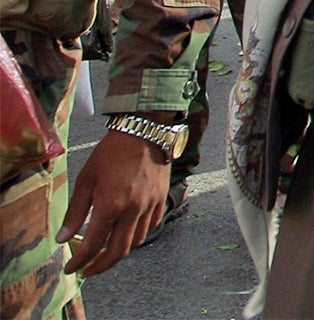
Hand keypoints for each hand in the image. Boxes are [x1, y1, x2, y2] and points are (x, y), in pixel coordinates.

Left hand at [60, 128, 169, 275]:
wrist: (144, 131)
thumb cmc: (110, 153)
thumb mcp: (86, 179)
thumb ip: (75, 212)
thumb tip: (63, 238)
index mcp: (110, 205)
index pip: (92, 245)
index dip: (79, 262)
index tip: (70, 269)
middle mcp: (132, 210)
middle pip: (118, 252)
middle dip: (100, 266)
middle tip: (87, 270)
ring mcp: (150, 205)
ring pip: (136, 242)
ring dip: (118, 252)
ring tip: (104, 253)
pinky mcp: (161, 199)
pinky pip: (150, 226)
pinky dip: (137, 236)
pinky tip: (126, 233)